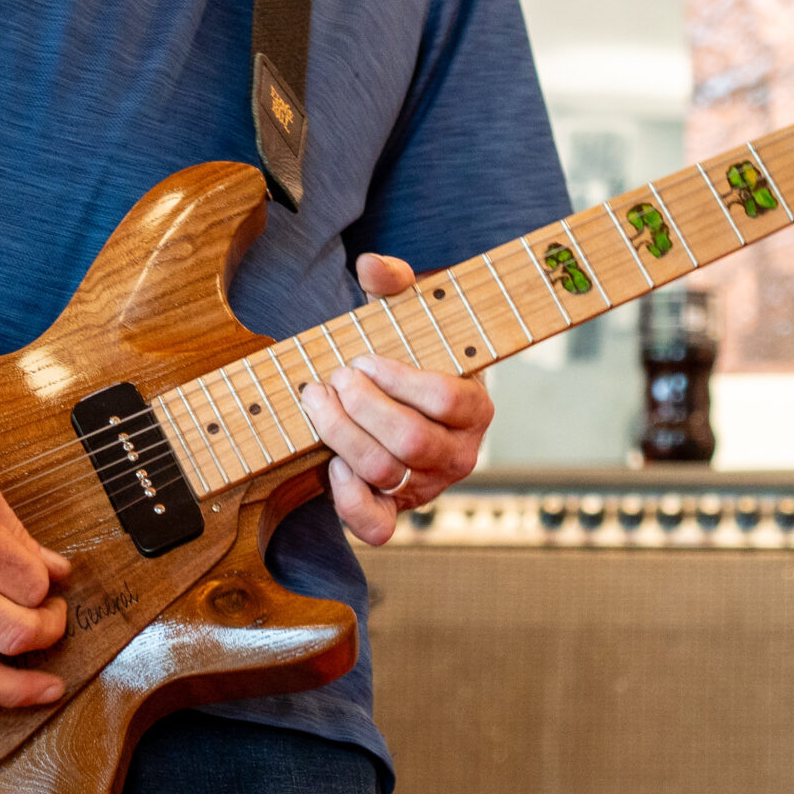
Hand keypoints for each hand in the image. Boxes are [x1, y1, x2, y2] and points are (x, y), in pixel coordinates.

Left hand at [297, 253, 493, 544]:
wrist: (394, 400)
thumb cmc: (405, 352)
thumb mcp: (407, 313)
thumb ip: (396, 282)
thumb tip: (373, 266)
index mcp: (475, 407)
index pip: (448, 401)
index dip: (399, 381)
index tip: (364, 358)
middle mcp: (459, 454)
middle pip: (411, 441)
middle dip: (362, 406)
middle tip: (335, 378)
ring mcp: (428, 488)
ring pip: (386, 474)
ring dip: (342, 436)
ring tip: (318, 402)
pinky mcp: (396, 512)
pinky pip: (376, 526)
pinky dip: (348, 499)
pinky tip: (330, 462)